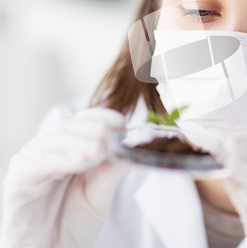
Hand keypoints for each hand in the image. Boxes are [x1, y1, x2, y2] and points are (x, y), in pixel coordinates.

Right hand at [1, 107, 130, 247]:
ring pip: (54, 141)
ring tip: (99, 151)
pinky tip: (81, 161)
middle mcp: (48, 150)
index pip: (85, 121)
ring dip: (79, 143)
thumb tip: (131, 143)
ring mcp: (31, 163)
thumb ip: (113, 167)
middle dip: (93, 129)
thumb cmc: (74, 223)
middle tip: (110, 136)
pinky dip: (61, 159)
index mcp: (68, 148)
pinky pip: (37, 163)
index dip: (103, 118)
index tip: (122, 123)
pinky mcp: (19, 180)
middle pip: (70, 127)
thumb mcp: (101, 191)